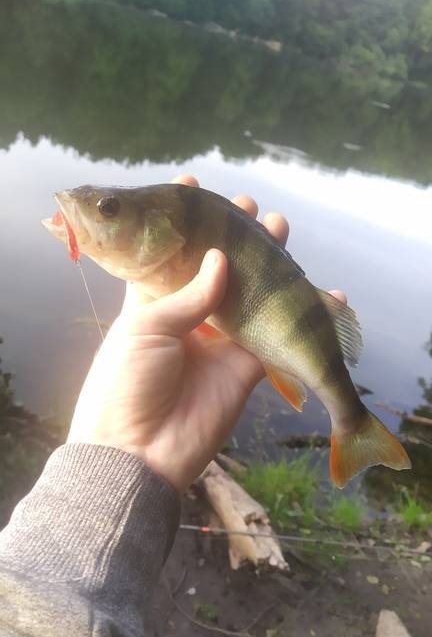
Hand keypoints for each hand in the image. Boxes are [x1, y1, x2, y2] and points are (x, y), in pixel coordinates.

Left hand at [68, 175, 345, 492]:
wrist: (140, 450)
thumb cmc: (127, 382)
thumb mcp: (146, 328)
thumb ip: (189, 295)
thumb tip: (222, 260)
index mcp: (151, 301)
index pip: (170, 253)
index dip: (182, 223)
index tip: (193, 186)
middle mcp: (187, 316)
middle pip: (217, 268)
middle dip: (234, 236)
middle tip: (252, 209)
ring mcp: (219, 340)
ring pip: (250, 294)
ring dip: (268, 264)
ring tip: (280, 228)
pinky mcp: (246, 366)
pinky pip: (277, 335)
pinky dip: (302, 315)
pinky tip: (325, 292)